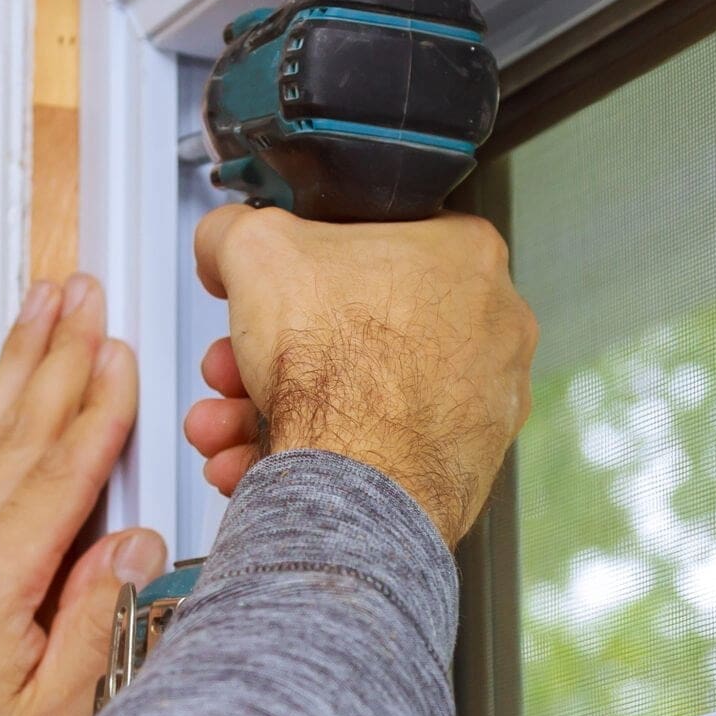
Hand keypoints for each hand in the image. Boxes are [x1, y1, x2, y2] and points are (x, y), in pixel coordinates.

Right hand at [184, 205, 536, 546]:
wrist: (358, 484)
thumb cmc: (341, 368)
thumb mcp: (255, 249)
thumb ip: (235, 230)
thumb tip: (225, 240)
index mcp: (466, 254)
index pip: (370, 243)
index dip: (298, 270)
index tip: (265, 295)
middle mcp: (490, 325)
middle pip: (351, 327)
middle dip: (270, 354)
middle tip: (232, 368)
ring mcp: (481, 401)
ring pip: (356, 393)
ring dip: (272, 409)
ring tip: (228, 424)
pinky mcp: (461, 465)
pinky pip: (374, 449)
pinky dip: (311, 454)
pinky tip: (256, 459)